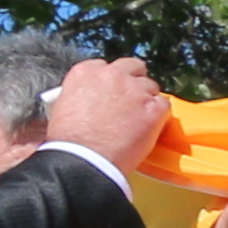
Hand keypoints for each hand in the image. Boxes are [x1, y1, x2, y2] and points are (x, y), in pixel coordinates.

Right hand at [39, 57, 173, 172]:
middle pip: (132, 67)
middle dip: (133, 81)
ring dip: (146, 100)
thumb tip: (93, 101)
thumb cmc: (69, 143)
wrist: (83, 161)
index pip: (105, 66)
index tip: (111, 93)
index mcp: (86, 72)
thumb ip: (83, 94)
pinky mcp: (153, 108)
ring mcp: (135, 90)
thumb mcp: (63, 106)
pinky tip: (149, 129)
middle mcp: (112, 75)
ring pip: (150, 86)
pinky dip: (160, 117)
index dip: (111, 81)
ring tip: (138, 121)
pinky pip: (164, 105)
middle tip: (131, 101)